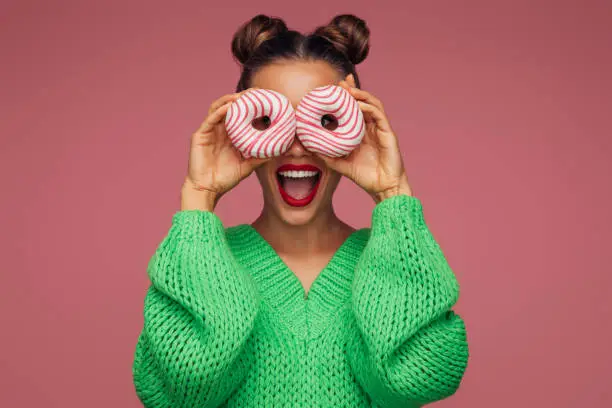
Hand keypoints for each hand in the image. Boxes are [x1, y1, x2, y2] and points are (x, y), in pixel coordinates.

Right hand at [182, 89, 269, 210]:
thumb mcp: (248, 166)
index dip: (252, 105)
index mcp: (230, 135)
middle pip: (230, 106)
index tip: (266, 99)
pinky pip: (211, 119)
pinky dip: (221, 110)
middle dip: (243, 97)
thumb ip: (260, 157)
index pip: (241, 114)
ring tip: (244, 96)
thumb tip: (278, 150)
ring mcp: (209, 131)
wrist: (207, 190)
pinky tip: (231, 106)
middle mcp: (219, 129)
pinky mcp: (200, 135)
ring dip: (231, 99)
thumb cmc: (225, 179)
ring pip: (219, 107)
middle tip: (258, 92)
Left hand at [316, 80, 412, 202]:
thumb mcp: (341, 164)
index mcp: (362, 132)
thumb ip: (327, 156)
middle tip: (340, 82)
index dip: (346, 97)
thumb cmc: (365, 177)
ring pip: (372, 104)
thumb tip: (310, 149)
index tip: (333, 89)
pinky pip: (378, 114)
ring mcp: (381, 129)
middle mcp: (371, 128)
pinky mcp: (388, 133)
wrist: (383, 188)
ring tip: (348, 89)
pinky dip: (368, 107)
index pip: (353, 109)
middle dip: (352, 89)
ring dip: (360, 94)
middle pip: (363, 101)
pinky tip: (358, 104)